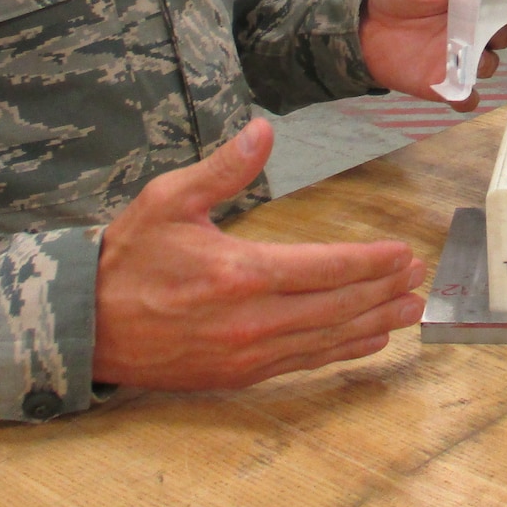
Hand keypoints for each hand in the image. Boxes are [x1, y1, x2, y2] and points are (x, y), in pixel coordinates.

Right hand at [93, 118, 425, 388]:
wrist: (87, 325)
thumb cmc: (128, 258)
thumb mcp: (169, 200)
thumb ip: (223, 169)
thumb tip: (262, 131)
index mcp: (241, 272)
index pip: (325, 267)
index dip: (370, 262)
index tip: (403, 253)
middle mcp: (252, 319)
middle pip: (337, 306)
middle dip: (383, 292)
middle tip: (419, 280)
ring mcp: (247, 353)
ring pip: (326, 339)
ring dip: (373, 325)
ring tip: (409, 313)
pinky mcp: (238, 375)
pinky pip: (302, 364)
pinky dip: (340, 353)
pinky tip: (366, 343)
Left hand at [359, 0, 506, 111]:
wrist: (362, 23)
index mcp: (478, 2)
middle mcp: (475, 31)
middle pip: (504, 37)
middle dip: (500, 33)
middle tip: (483, 27)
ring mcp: (461, 58)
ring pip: (489, 66)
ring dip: (483, 62)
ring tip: (463, 53)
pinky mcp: (444, 82)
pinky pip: (465, 97)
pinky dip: (467, 97)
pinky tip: (461, 91)